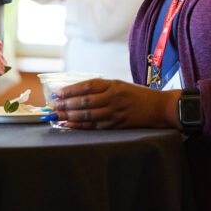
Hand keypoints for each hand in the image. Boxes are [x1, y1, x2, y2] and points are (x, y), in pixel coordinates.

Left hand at [48, 78, 179, 129]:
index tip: (56, 94)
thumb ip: (100, 88)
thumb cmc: (137, 95)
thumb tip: (76, 93)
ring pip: (88, 114)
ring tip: (56, 117)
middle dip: (65, 104)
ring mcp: (115, 112)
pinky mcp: (117, 125)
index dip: (70, 90)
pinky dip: (80, 125)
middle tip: (51, 108)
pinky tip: (69, 125)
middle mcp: (113, 98)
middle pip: (84, 101)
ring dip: (69, 115)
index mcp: (112, 85)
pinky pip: (95, 126)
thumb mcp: (119, 85)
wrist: (159, 107)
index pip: (86, 86)